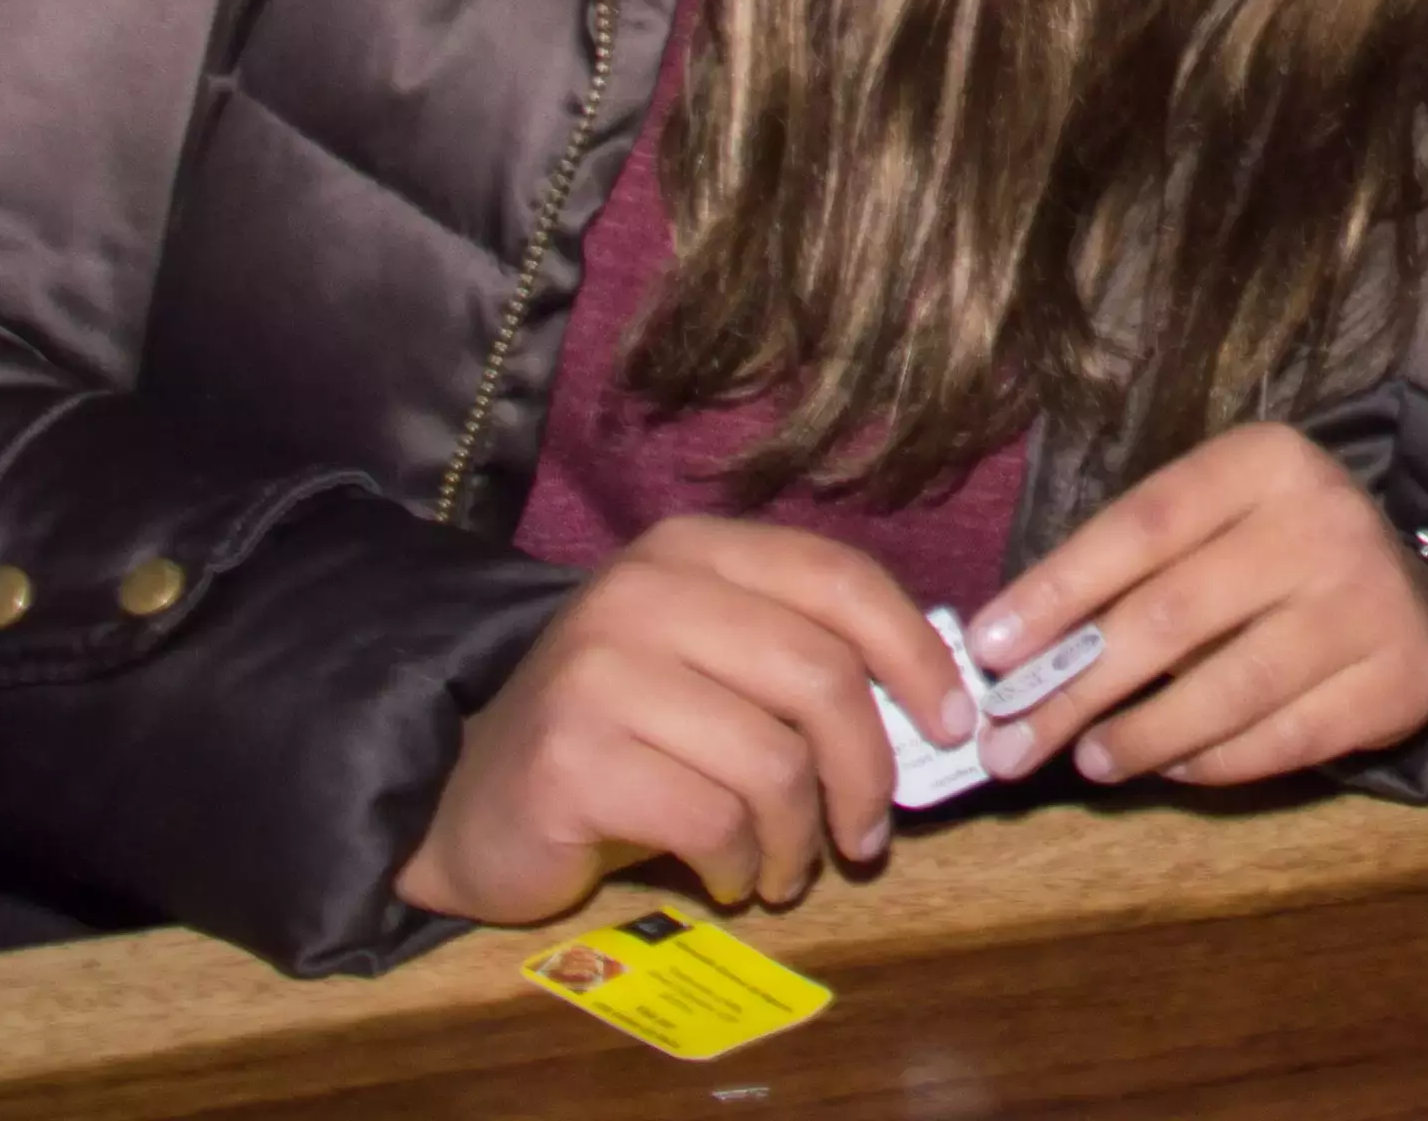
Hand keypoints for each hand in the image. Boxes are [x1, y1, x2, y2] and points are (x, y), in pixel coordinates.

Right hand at [395, 514, 955, 929]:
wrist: (474, 802)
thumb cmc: (625, 737)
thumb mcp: (716, 669)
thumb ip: (808, 665)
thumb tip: (941, 708)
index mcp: (694, 549)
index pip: (842, 580)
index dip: (916, 654)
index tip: (954, 723)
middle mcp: (644, 591)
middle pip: (821, 677)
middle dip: (869, 771)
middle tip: (869, 835)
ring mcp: (599, 671)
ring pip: (773, 762)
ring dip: (802, 838)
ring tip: (790, 869)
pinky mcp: (571, 758)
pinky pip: (713, 822)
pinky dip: (744, 865)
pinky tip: (732, 878)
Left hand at [964, 421, 1427, 792]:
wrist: (1412, 600)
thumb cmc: (1275, 559)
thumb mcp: (1213, 528)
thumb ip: (1128, 572)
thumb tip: (1011, 653)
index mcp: (1266, 462)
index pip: (1143, 525)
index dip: (1058, 590)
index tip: (988, 649)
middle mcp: (1324, 520)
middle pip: (1174, 614)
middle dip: (1077, 687)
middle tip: (1010, 743)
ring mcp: (1366, 602)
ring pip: (1229, 688)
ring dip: (1139, 735)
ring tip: (1085, 760)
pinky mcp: (1393, 680)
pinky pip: (1280, 741)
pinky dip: (1210, 763)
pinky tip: (1168, 768)